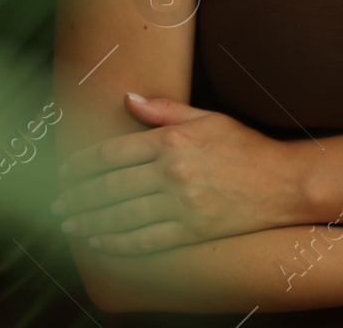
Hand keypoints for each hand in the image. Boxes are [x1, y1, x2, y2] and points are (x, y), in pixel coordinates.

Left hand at [52, 94, 303, 254]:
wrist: (284, 183)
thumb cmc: (246, 147)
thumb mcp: (207, 118)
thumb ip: (164, 110)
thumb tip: (127, 98)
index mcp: (172, 140)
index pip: (114, 153)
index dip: (83, 164)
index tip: (65, 172)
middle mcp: (173, 172)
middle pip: (111, 187)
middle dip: (79, 196)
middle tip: (58, 203)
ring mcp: (182, 204)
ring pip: (122, 216)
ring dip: (91, 221)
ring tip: (72, 224)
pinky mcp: (192, 230)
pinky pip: (145, 240)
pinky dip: (118, 243)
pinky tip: (101, 243)